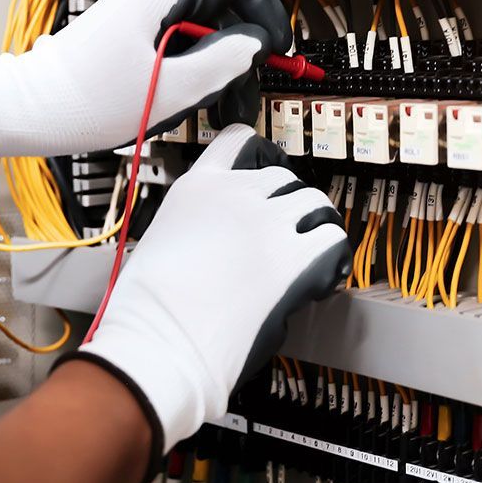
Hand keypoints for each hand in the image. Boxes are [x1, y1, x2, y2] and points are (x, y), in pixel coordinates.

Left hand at [0, 0, 290, 158]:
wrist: (31, 108)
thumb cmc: (86, 100)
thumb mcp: (170, 90)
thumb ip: (222, 62)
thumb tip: (254, 43)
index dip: (265, 7)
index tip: (274, 46)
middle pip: (223, 3)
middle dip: (243, 47)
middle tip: (246, 90)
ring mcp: (140, 11)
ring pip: (202, 26)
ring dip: (219, 64)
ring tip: (218, 107)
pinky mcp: (131, 32)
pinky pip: (178, 40)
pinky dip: (194, 68)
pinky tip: (190, 101)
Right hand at [65, 125, 350, 461]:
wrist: (160, 341)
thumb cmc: (148, 308)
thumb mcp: (160, 240)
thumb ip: (195, 226)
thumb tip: (220, 244)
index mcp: (198, 188)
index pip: (237, 141)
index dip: (258, 153)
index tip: (266, 166)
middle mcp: (236, 195)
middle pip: (284, 177)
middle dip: (287, 204)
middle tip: (285, 236)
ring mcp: (268, 222)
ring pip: (316, 203)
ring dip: (315, 226)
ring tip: (309, 255)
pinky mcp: (294, 258)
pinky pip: (333, 240)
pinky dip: (333, 258)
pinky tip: (320, 279)